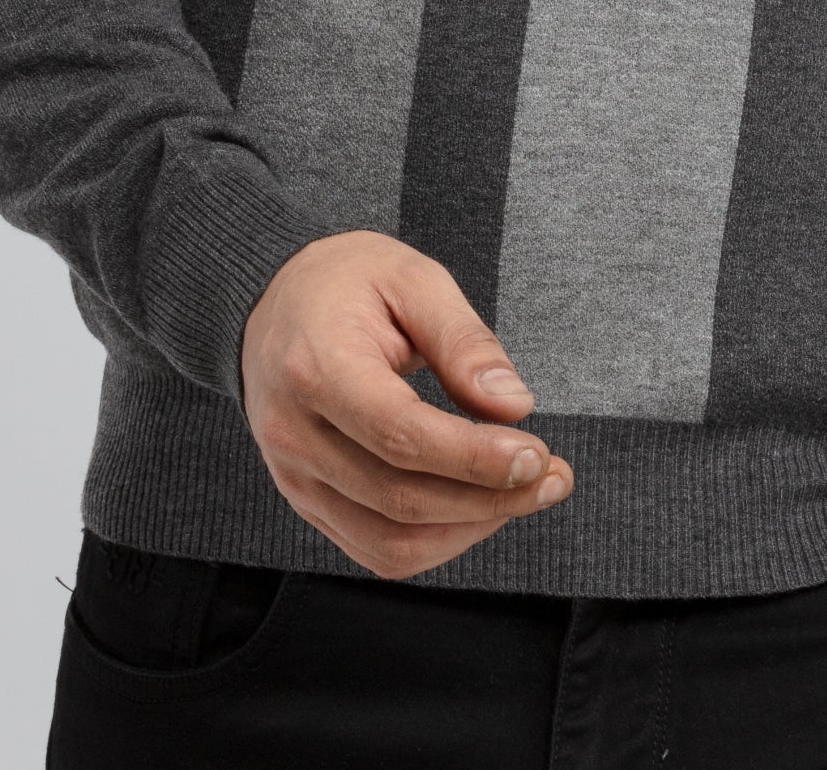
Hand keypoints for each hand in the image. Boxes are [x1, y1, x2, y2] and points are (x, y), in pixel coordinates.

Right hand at [239, 229, 573, 577]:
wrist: (274, 302)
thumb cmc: (345, 282)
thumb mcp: (411, 277)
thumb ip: (462, 339)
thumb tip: (515, 406)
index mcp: (315, 367)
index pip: (399, 435)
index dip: (474, 458)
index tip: (538, 455)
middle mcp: (295, 435)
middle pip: (400, 498)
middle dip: (490, 499)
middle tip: (552, 476)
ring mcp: (294, 477)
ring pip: (390, 542)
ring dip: (470, 529)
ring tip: (525, 493)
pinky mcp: (306, 501)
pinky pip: (375, 549)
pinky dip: (437, 542)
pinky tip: (477, 506)